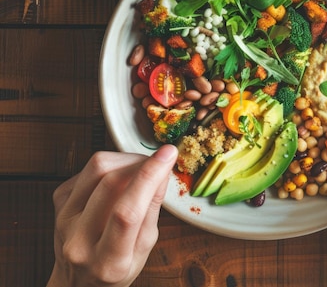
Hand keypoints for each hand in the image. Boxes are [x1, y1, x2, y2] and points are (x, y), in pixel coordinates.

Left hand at [46, 145, 177, 286]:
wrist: (77, 281)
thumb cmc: (116, 268)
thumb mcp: (145, 249)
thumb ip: (152, 210)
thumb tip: (163, 170)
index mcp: (108, 262)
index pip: (127, 213)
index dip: (149, 177)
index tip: (167, 155)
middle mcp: (79, 241)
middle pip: (110, 183)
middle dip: (141, 163)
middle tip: (158, 162)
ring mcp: (63, 219)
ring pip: (96, 168)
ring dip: (126, 160)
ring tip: (140, 168)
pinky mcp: (57, 201)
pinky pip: (87, 170)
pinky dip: (110, 166)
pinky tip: (119, 178)